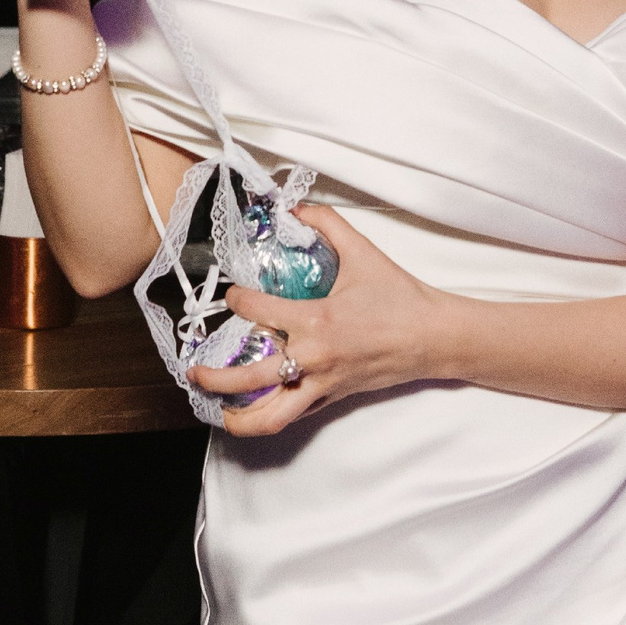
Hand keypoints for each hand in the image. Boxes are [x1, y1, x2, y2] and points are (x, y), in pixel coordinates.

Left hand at [191, 207, 451, 435]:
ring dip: (237, 416)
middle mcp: (312, 358)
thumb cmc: (398, 296)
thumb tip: (296, 207)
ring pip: (270, 415)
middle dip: (214, 376)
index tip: (233, 294)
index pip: (257, 311)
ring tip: (216, 408)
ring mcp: (321, 383)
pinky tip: (253, 411)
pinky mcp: (332, 398)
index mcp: (315, 319)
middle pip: (249, 377)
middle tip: (194, 368)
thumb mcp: (362, 252)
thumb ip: (327, 224)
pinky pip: (293, 416)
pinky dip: (268, 417)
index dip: (237, 300)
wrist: (432, 337)